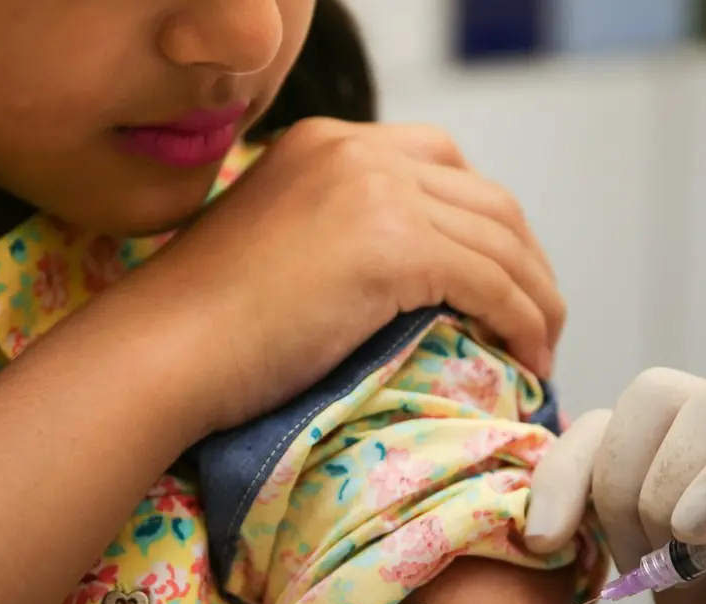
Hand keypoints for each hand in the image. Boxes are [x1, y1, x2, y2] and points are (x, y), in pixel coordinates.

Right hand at [143, 119, 565, 430]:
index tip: (500, 276)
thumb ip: (333, 238)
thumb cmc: (199, 330)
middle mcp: (356, 150)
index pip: (439, 162)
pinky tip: (527, 358)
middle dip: (525, 257)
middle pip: (484, 195)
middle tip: (538, 316)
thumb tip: (396, 285)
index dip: (484, 220)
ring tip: (542, 348)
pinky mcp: (393, 246)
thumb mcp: (273, 251)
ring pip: (501, 238)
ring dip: (536, 297)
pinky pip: (492, 282)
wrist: (162, 352)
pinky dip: (523, 320)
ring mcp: (375, 191)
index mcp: (325, 143)